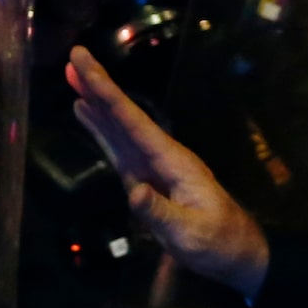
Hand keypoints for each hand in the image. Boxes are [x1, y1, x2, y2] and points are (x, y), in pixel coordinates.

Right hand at [65, 46, 270, 298]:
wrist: (234, 251)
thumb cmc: (216, 241)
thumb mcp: (190, 233)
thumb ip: (161, 213)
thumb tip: (135, 191)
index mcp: (172, 160)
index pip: (134, 121)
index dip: (108, 94)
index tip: (87, 66)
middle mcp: (160, 154)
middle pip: (124, 116)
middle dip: (99, 87)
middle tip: (74, 56)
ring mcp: (152, 165)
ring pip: (118, 128)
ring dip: (96, 103)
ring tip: (73, 77)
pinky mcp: (145, 178)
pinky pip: (118, 148)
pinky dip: (101, 129)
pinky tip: (86, 114)